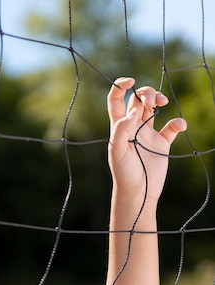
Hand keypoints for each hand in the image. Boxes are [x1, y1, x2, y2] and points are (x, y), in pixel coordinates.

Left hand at [107, 77, 186, 200]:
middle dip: (145, 93)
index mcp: (118, 126)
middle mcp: (132, 127)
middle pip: (137, 100)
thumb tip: (132, 111)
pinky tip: (179, 126)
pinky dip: (177, 122)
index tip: (130, 80)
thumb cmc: (124, 173)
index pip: (116, 101)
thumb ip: (122, 130)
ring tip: (162, 103)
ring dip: (158, 100)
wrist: (138, 192)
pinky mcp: (162, 143)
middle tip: (151, 100)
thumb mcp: (118, 151)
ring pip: (153, 108)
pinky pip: (171, 127)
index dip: (120, 87)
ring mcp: (147, 134)